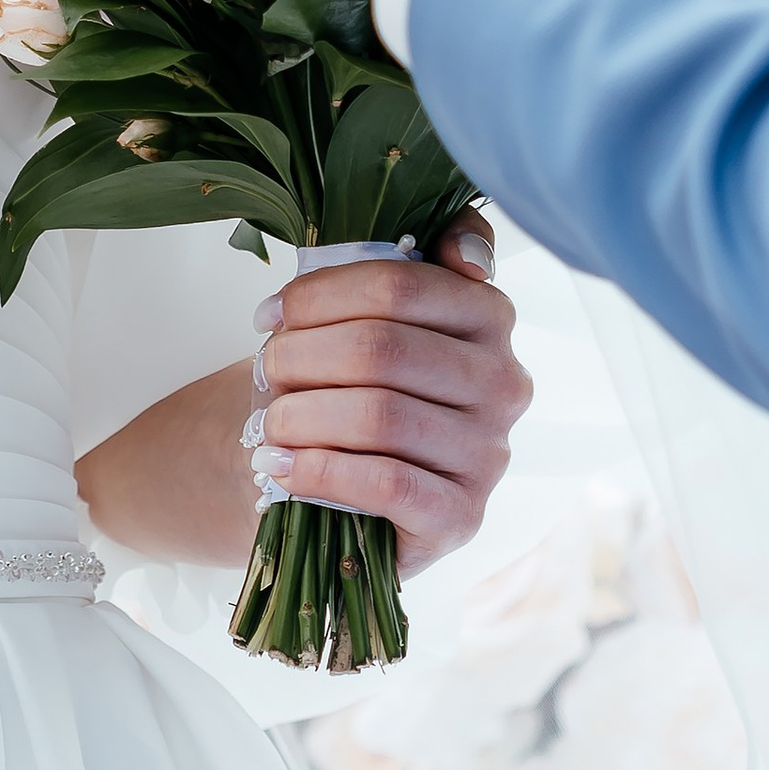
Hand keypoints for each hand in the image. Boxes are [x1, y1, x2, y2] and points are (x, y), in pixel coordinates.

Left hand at [75, 220, 527, 577]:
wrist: (338, 485)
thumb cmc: (351, 387)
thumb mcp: (374, 315)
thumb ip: (408, 263)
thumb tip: (464, 252)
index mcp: (489, 316)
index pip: (401, 283)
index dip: (319, 295)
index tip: (269, 314)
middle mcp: (505, 383)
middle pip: (383, 348)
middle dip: (302, 356)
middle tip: (264, 370)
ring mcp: (488, 454)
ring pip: (382, 414)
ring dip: (302, 415)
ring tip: (268, 423)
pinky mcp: (461, 517)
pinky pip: (387, 482)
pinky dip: (320, 469)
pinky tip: (282, 466)